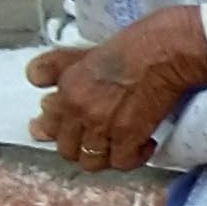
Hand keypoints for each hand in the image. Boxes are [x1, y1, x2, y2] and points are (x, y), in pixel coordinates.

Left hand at [26, 5, 206, 171]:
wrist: (171, 48)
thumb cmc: (136, 42)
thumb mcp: (86, 49)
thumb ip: (57, 66)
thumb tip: (35, 80)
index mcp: (68, 87)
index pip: (47, 125)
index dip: (59, 130)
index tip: (75, 129)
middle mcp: (80, 109)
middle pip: (67, 150)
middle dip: (83, 147)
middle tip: (103, 138)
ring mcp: (104, 125)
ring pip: (92, 162)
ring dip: (107, 155)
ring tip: (121, 144)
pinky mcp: (130, 136)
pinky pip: (123, 163)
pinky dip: (134, 157)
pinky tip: (144, 144)